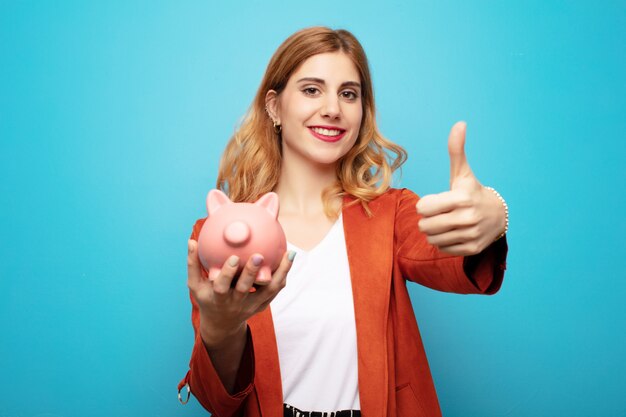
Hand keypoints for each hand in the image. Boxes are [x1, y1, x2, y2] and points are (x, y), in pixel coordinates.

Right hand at [187, 239, 293, 347]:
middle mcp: (235, 303)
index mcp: (218, 298)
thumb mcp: (195, 286)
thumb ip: (193, 265)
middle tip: (259, 255)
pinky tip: (288, 258)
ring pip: (268, 290)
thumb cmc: (207, 299)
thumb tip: (191, 241)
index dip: (228, 273)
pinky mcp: (262, 305)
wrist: (222, 324)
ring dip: (280, 273)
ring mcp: (251, 305)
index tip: (234, 258)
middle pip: (245, 289)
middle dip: (251, 273)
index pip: (222, 287)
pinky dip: (283, 275)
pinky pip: (275, 291)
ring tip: (288, 254)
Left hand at [416, 121, 505, 255]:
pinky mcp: (472, 248)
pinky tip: (452, 233)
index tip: (435, 202)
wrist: (498, 215)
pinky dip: (443, 242)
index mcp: (461, 198)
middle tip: (437, 214)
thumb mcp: (462, 172)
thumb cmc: (472, 192)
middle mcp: (468, 218)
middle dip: (427, 220)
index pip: (423, 208)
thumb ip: (456, 150)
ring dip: (433, 232)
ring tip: (443, 224)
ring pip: (432, 239)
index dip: (425, 205)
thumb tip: (459, 123)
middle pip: (425, 226)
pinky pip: (443, 249)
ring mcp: (471, 235)